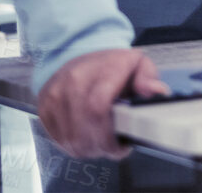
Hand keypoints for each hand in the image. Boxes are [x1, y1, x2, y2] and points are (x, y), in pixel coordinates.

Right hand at [38, 48, 169, 159]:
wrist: (78, 53)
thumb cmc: (110, 64)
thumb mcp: (138, 64)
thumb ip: (149, 78)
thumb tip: (157, 92)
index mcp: (98, 70)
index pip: (98, 109)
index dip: (111, 136)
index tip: (122, 144)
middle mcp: (71, 83)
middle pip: (84, 131)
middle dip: (103, 146)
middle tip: (114, 145)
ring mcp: (54, 97)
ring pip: (72, 141)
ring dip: (90, 148)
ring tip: (102, 139)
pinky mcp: (44, 109)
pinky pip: (59, 140)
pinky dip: (75, 145)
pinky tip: (87, 136)